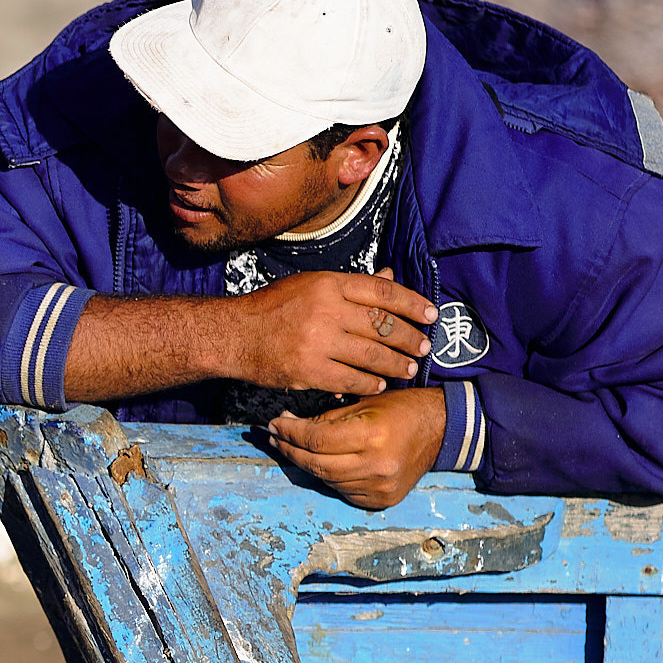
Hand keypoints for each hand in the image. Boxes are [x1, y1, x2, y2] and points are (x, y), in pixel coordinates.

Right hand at [214, 269, 435, 396]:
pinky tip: (378, 385)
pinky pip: (350, 379)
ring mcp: (316, 341)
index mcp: (328, 283)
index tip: (431, 314)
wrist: (231, 335)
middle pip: (382, 326)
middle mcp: (325, 310)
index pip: (383, 291)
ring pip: (371, 355)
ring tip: (408, 369)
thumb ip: (351, 287)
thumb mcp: (310, 285)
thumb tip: (389, 277)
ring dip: (395, 365)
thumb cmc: (271, 308)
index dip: (412, 303)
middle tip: (422, 347)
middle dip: (409, 339)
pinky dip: (368, 383)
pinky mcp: (307, 370)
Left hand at [266, 385, 447, 509]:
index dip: (290, 432)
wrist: (441, 429)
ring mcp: (380, 486)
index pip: (316, 439)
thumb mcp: (364, 403)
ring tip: (292, 449)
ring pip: (327, 480)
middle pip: (317, 464)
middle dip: (290, 450)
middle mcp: (376, 465)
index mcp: (372, 436)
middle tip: (275, 438)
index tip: (275, 424)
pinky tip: (320, 463)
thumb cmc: (401, 408)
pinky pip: (343, 490)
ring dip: (306, 464)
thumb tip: (288, 425)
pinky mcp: (382, 499)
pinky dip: (328, 477)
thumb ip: (327, 418)